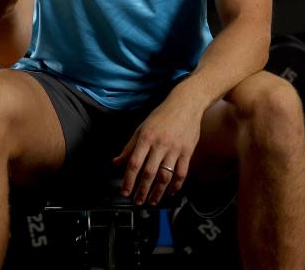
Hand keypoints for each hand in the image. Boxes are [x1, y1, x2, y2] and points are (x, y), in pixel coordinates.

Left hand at [113, 91, 203, 205]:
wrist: (186, 104)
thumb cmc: (163, 115)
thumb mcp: (142, 127)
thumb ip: (129, 146)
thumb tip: (117, 162)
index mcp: (146, 137)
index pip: (134, 163)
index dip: (128, 180)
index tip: (125, 191)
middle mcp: (160, 144)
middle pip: (149, 173)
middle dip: (142, 190)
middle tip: (137, 201)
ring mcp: (175, 149)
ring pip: (165, 176)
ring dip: (158, 192)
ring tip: (152, 200)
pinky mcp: (187, 151)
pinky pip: (181, 173)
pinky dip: (176, 186)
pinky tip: (171, 192)